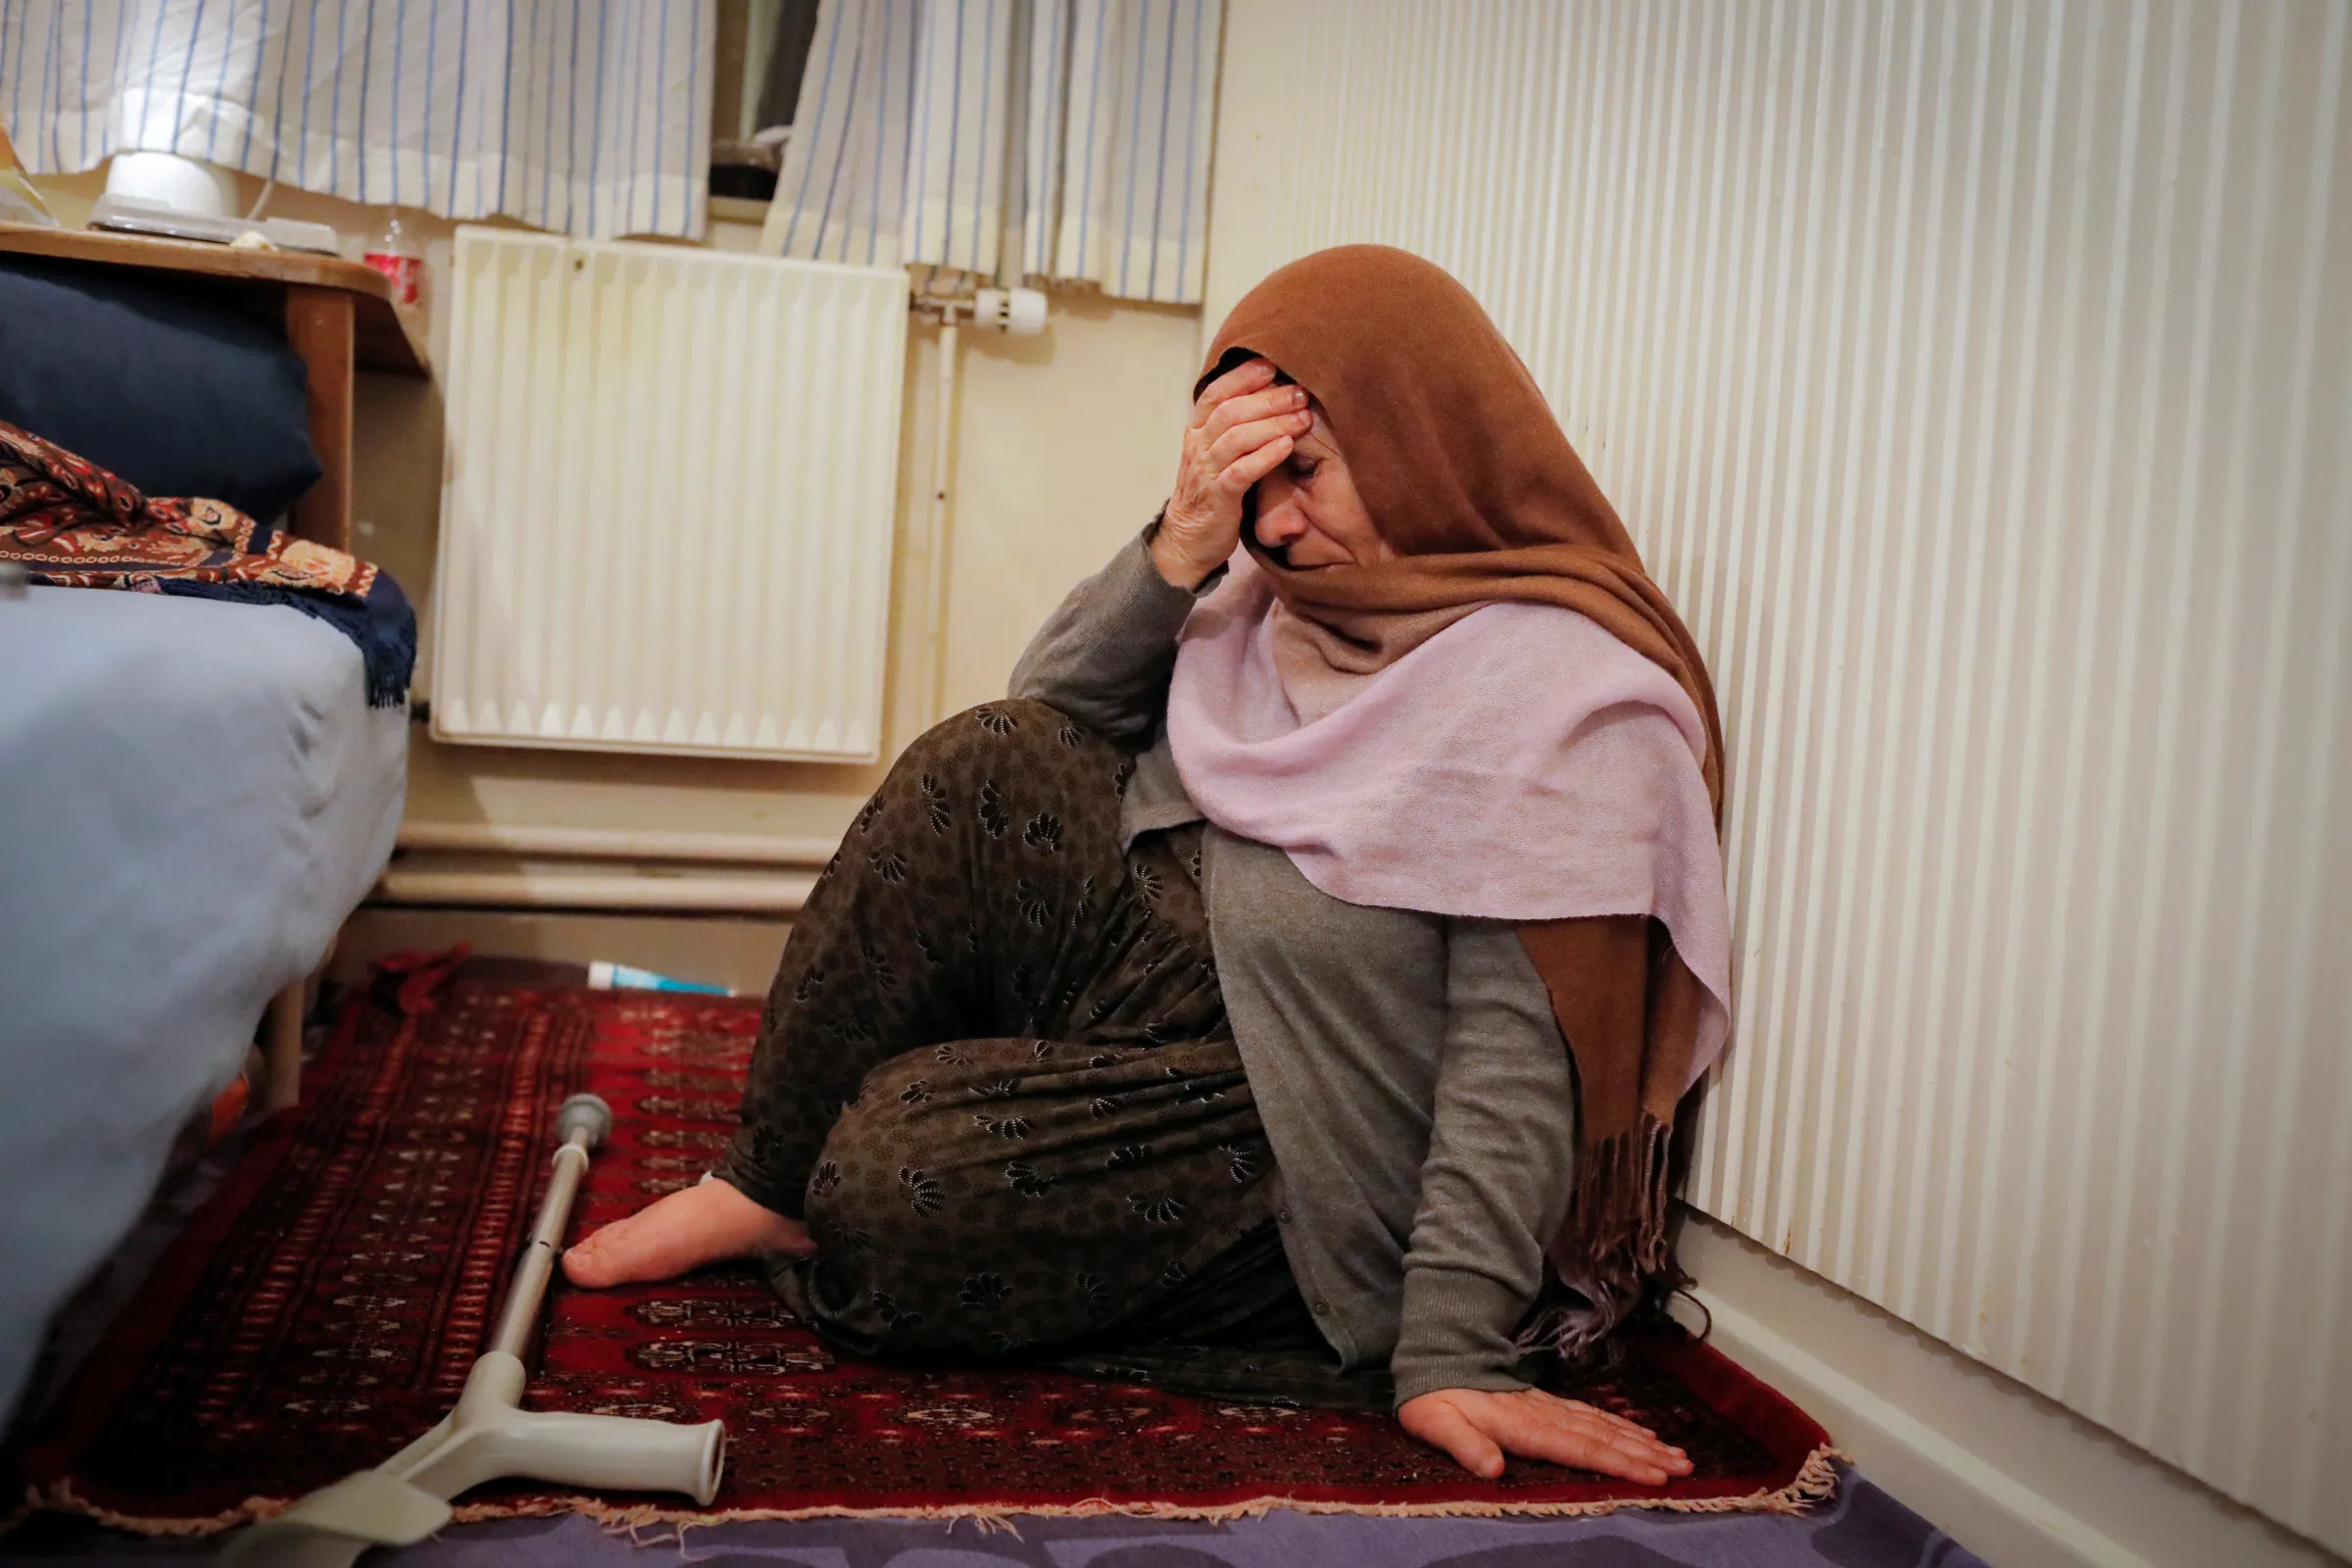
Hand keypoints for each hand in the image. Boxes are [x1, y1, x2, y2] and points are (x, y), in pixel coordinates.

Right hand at [1153, 356, 1312, 588]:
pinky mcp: (1218, 497)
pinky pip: (1241, 472)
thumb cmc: (1213, 489)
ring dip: (1273, 424)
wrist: (1190, 538)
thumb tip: (1274, 393)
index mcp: (1197, 429)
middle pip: (1231, 411)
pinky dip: (1265, 456)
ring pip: (1237, 437)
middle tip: (1300, 392)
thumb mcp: (1219, 451)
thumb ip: (1236, 425)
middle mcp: (1198, 445)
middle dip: (1268, 398)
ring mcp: (1206, 471)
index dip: (1243, 377)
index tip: (1272, 365)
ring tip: (1302, 418)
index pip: (1216, 392)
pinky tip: (1287, 446)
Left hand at [1398, 1387, 1693, 1483]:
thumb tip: (1493, 1468)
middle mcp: (1544, 1415)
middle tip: (1685, 1466)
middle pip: (1603, 1437)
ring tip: (1676, 1452)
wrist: (1432, 1361)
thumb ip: (1465, 1445)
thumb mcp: (1437, 1424)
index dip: (1618, 1462)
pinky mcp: (1546, 1404)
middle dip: (1645, 1453)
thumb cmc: (1433, 1400)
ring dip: (1640, 1440)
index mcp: (1524, 1425)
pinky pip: (1591, 1415)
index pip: (1580, 1448)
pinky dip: (1619, 1425)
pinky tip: (1639, 1432)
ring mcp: (1548, 1407)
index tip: (1654, 1475)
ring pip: (1603, 1425)